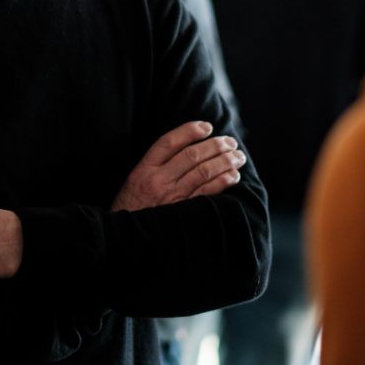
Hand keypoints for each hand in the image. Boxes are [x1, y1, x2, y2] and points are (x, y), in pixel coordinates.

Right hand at [111, 121, 244, 211]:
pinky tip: (233, 176)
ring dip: (224, 161)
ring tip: (238, 156)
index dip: (190, 131)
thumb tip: (186, 149)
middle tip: (231, 142)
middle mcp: (158, 181)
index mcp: (143, 169)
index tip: (206, 126)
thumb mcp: (134, 181)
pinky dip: (222, 182)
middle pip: (191, 155)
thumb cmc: (131, 208)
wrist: (126, 238)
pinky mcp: (183, 213)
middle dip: (215, 145)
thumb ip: (155, 166)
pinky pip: (207, 193)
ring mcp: (171, 197)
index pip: (169, 142)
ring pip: (203, 172)